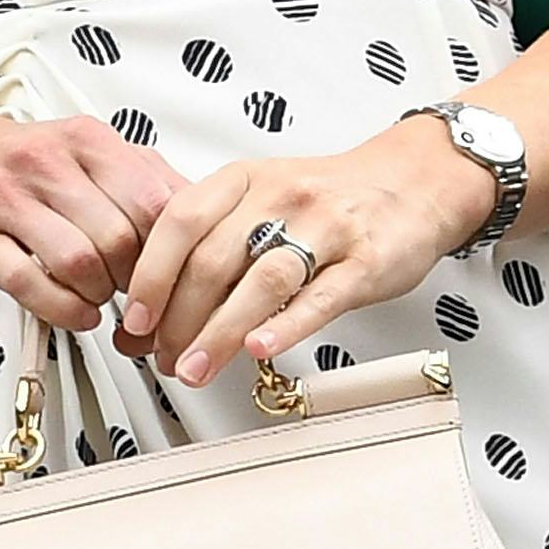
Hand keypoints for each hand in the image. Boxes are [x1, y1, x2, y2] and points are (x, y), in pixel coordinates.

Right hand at [0, 109, 186, 333]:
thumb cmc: (25, 162)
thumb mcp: (91, 150)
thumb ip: (147, 177)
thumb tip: (204, 212)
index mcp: (88, 140)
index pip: (152, 201)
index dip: (171, 248)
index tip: (172, 267)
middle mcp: (48, 164)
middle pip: (119, 237)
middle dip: (135, 278)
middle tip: (136, 290)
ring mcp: (8, 201)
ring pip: (78, 261)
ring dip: (100, 295)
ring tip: (102, 297)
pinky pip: (29, 284)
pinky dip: (63, 309)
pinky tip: (77, 311)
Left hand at [116, 119, 490, 391]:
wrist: (414, 181)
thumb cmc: (329, 198)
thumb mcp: (261, 202)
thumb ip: (206, 251)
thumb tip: (142, 321)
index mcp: (246, 179)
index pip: (181, 220)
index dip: (151, 273)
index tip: (135, 318)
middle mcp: (282, 196)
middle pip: (215, 260)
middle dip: (179, 319)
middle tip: (167, 358)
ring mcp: (327, 227)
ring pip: (262, 281)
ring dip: (220, 333)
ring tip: (196, 369)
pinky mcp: (366, 261)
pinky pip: (321, 296)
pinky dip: (286, 326)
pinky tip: (260, 349)